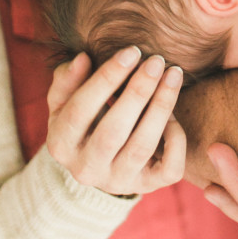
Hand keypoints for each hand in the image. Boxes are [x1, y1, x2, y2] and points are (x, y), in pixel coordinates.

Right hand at [47, 47, 185, 195]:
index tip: (131, 52)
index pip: (80, 109)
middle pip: (113, 131)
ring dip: (161, 106)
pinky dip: (177, 139)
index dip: (106, 78)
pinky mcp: (147, 186)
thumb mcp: (66, 100)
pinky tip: (175, 114)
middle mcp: (86, 169)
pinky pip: (169, 168)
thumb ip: (69, 79)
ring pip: (143, 146)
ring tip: (173, 75)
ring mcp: (118, 181)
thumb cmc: (84, 119)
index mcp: (60, 145)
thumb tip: (82, 59)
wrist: (99, 163)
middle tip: (156, 61)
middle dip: (138, 92)